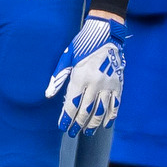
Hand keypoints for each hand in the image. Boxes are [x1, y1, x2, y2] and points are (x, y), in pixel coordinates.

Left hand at [45, 14, 126, 136]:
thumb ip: (57, 77)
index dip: (66, 118)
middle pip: (86, 110)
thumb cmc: (83, 44)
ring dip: (94, 123)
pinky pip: (115, 104)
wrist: (107, 33)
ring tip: (88, 132)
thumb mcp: (67, 58)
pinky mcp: (118, 84)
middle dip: (78, 124)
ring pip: (101, 110)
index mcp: (80, 76)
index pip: (72, 104)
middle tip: (73, 133)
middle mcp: (95, 83)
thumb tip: (48, 95)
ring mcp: (109, 84)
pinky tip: (106, 123)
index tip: (62, 127)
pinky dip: (111, 115)